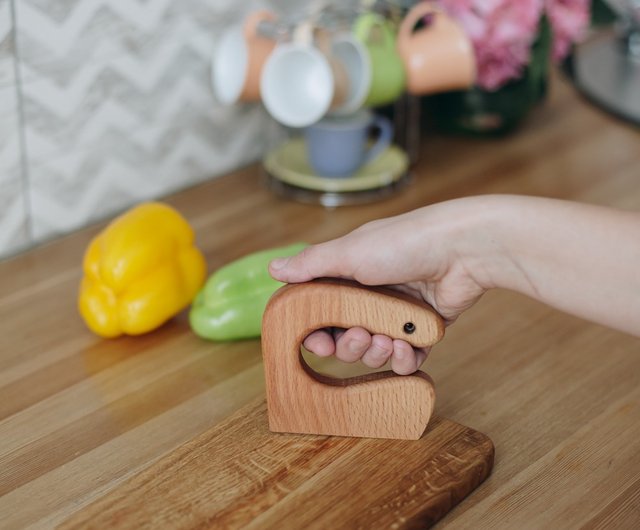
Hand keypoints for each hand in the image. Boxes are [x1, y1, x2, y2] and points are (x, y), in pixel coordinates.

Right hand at [269, 199, 496, 373]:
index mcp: (348, 276)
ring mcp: (397, 314)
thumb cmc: (405, 242)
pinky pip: (406, 358)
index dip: (315, 332)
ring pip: (374, 352)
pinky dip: (405, 360)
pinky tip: (407, 348)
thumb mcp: (350, 251)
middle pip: (345, 338)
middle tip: (361, 336)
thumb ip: (311, 264)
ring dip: (377, 353)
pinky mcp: (423, 329)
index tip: (317, 343)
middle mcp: (371, 296)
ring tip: (390, 340)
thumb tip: (273, 269)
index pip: (320, 313)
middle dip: (349, 345)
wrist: (463, 248)